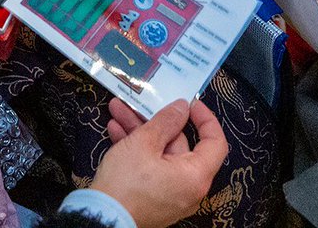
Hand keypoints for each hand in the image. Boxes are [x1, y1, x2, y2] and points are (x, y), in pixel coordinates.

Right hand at [91, 98, 226, 227]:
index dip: (205, 119)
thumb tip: (182, 107)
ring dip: (140, 131)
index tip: (190, 103)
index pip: (215, 143)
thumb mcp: (144, 143)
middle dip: (156, 120)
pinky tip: (115, 131)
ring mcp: (170, 194)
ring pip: (160, 153)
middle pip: (180, 145)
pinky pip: (151, 167)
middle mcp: (188, 187)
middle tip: (142, 102)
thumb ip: (166, 121)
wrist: (102, 220)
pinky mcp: (153, 197)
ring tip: (118, 111)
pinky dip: (136, 150)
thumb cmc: (126, 184)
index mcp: (195, 175)